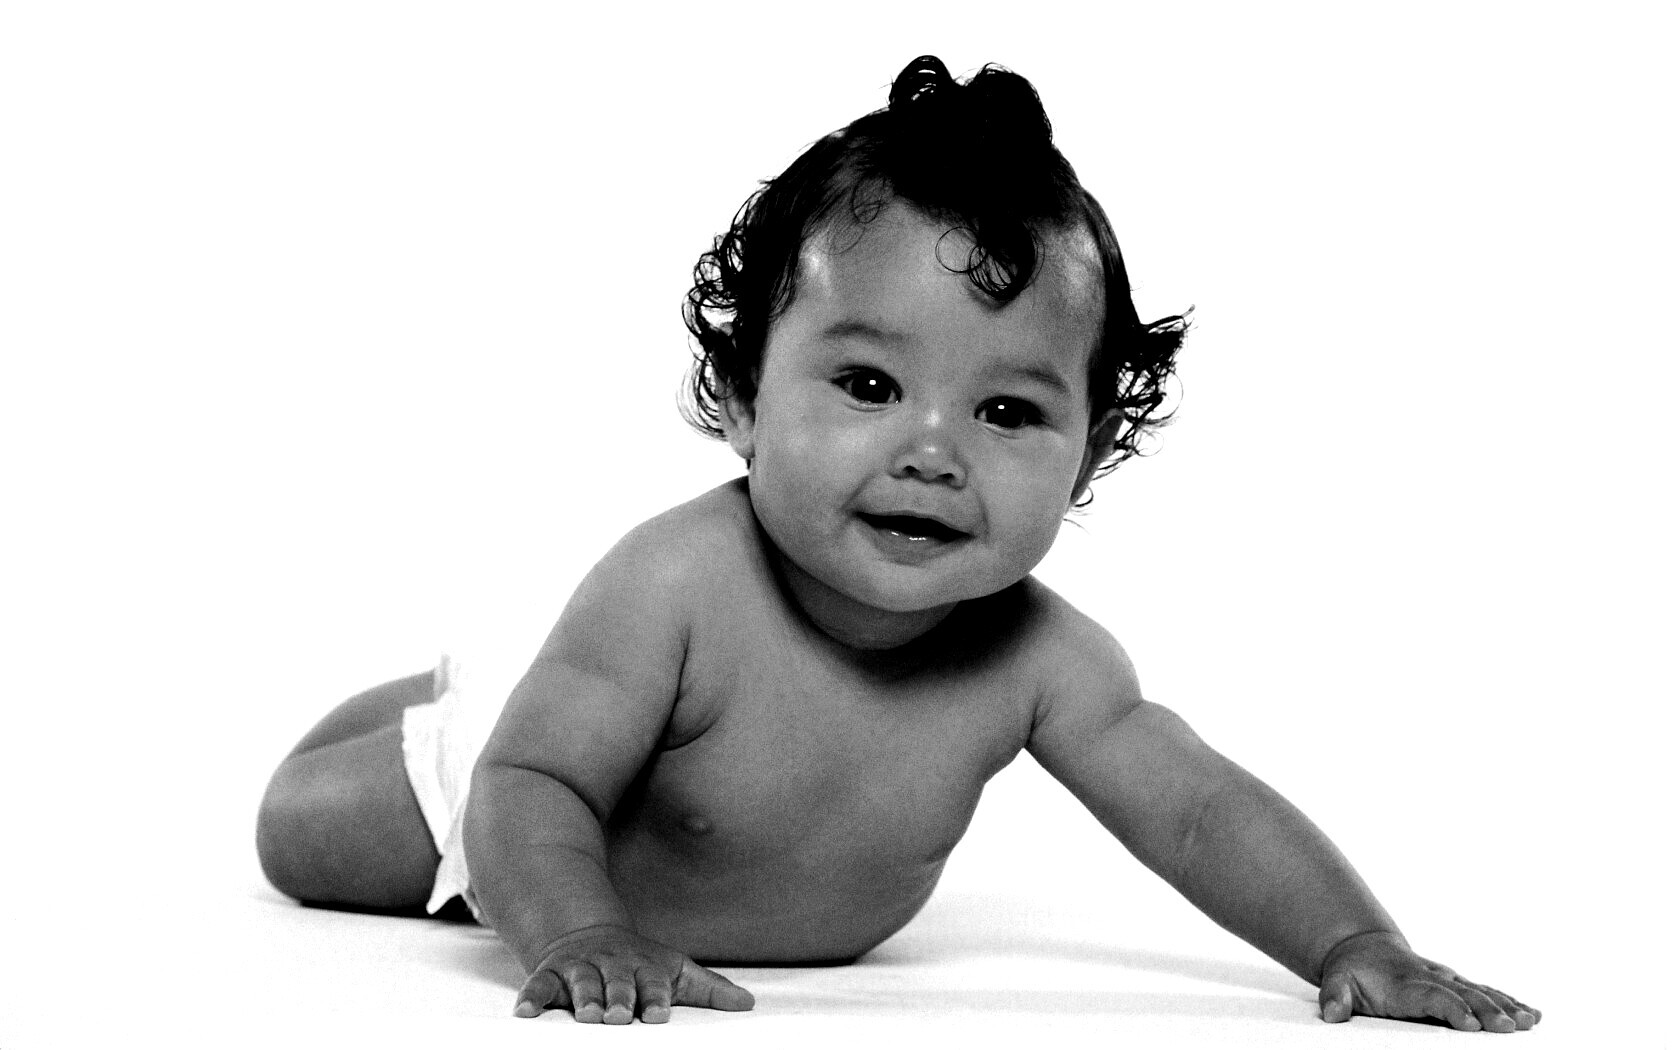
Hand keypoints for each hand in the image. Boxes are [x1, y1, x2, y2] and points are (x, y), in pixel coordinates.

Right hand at [513, 924, 755, 1023]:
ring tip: (584, 1017)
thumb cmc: (640, 964)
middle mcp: (612, 966)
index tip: (659, 1014)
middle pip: (617, 983)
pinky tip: (524, 1015)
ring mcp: (581, 968)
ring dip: (582, 998)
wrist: (589, 933)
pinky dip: (531, 999)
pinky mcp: (551, 974)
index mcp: (644, 967)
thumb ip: (709, 989)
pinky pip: (538, 986)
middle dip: (618, 999)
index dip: (656, 998)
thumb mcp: (675, 971)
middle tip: (618, 1018)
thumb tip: (749, 1004)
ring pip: (581, 983)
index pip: (653, 983)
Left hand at [1317, 931, 1539, 1031]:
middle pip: (1463, 995)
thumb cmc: (1351, 972)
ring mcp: (1446, 980)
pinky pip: (1486, 992)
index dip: (1450, 1008)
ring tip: (1529, 1021)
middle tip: (1508, 1027)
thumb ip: (1335, 997)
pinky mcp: (1457, 984)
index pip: (1430, 995)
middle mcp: (1430, 978)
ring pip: (1480, 992)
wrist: (1361, 948)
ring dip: (1505, 1006)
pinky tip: (1533, 1014)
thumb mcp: (1335, 981)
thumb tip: (1334, 1014)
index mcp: (1403, 982)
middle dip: (1487, 1011)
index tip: (1470, 1023)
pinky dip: (1509, 1001)